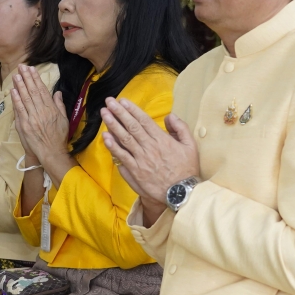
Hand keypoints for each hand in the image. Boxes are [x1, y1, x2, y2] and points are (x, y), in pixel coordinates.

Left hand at [11, 64, 68, 161]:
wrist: (51, 152)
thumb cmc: (59, 137)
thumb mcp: (64, 120)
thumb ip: (60, 105)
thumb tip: (57, 93)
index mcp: (51, 109)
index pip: (42, 90)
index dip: (36, 79)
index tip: (32, 70)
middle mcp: (42, 111)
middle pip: (33, 91)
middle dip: (27, 78)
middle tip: (22, 67)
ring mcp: (32, 118)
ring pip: (25, 98)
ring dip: (20, 85)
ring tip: (16, 75)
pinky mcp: (24, 125)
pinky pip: (19, 109)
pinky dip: (16, 99)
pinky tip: (13, 90)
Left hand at [100, 97, 198, 212]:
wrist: (181, 193)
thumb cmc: (187, 169)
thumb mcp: (190, 145)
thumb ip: (180, 128)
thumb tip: (169, 116)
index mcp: (162, 139)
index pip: (144, 120)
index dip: (132, 109)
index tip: (122, 101)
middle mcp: (149, 147)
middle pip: (131, 126)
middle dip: (119, 112)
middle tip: (109, 102)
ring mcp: (141, 159)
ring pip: (124, 139)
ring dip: (113, 125)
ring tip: (104, 114)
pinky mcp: (135, 171)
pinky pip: (122, 156)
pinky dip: (113, 146)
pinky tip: (105, 137)